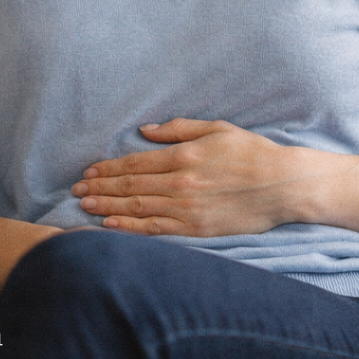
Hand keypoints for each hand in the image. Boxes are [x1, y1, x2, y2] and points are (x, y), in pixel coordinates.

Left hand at [71, 118, 294, 236]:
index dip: (109, 168)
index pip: (135, 163)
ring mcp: (187, 209)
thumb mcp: (216, 129)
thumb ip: (178, 129)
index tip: (89, 170)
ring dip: (107, 206)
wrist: (282, 185)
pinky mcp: (196, 229)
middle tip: (77, 189)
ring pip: (137, 208)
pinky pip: (155, 230)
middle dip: (100, 187)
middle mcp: (180, 183)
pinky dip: (129, 228)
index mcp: (184, 156)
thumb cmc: (251, 152)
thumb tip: (145, 130)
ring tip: (84, 205)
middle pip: (130, 186)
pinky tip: (111, 225)